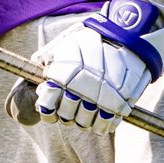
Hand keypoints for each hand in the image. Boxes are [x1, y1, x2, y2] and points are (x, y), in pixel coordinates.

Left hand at [33, 23, 151, 133]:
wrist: (126, 37)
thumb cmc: (91, 41)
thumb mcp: (65, 44)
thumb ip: (49, 59)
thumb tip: (37, 72)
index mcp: (64, 76)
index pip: (47, 106)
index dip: (47, 110)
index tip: (51, 108)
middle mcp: (80, 90)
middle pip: (66, 117)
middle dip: (66, 115)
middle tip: (71, 108)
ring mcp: (100, 99)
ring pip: (85, 124)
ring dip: (83, 121)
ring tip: (86, 111)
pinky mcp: (119, 105)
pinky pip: (106, 125)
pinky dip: (102, 125)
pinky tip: (101, 118)